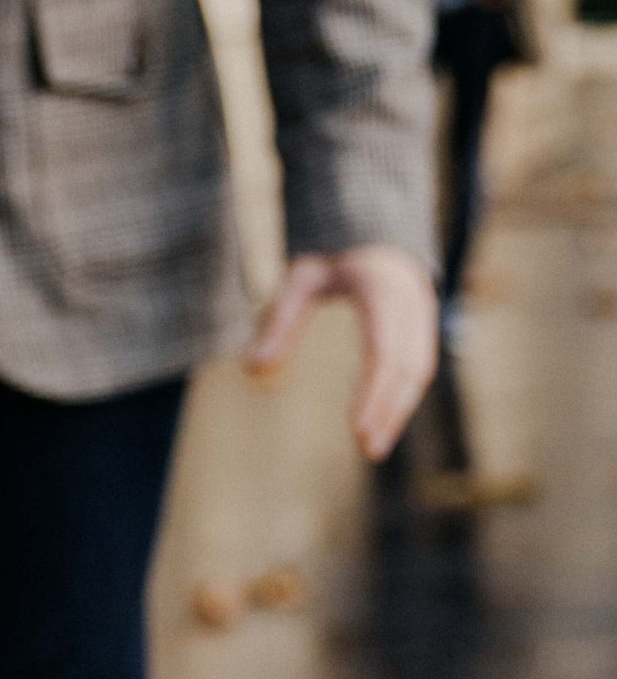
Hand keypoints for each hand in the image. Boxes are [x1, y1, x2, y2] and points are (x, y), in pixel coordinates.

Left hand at [244, 244, 436, 461]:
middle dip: (390, 410)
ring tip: (374, 445)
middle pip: (408, 367)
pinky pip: (420, 363)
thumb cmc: (330, 256)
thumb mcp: (297, 279)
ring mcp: (424, 312)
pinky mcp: (426, 323)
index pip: (384, 351)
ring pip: (420, 369)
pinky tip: (384, 420)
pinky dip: (404, 394)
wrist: (373, 229)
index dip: (374, 393)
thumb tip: (252, 371)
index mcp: (382, 288)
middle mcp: (412, 302)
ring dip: (400, 409)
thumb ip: (278, 321)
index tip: (358, 430)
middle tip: (368, 448)